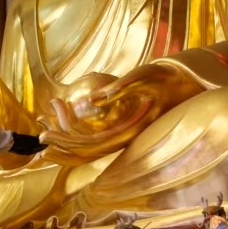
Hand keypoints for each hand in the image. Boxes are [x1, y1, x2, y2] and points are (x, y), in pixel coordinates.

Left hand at [38, 64, 199, 158]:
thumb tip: (94, 99)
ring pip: (88, 146)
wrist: (189, 84)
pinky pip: (93, 136)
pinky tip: (62, 114)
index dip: (65, 143)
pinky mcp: (122, 129)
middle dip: (59, 143)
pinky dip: (74, 128)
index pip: (90, 147)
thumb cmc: (168, 78)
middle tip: (38, 130)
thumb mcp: (146, 76)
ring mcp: (123, 136)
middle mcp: (124, 139)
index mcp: (129, 132)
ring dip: (65, 136)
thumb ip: (123, 87)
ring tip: (44, 120)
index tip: (44, 136)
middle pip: (85, 152)